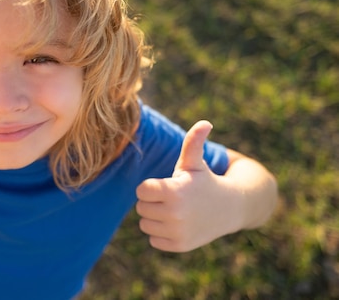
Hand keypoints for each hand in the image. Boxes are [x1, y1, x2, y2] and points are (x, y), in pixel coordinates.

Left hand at [135, 120, 239, 251]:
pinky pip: (153, 240)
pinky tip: (178, 225)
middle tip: (173, 198)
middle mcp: (175, 214)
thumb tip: (205, 123)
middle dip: (153, 201)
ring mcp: (177, 232)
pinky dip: (162, 234)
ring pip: (145, 224)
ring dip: (156, 218)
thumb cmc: (205, 180)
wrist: (229, 209)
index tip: (168, 185)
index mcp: (174, 191)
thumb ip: (193, 142)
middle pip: (141, 207)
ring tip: (176, 211)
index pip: (141, 190)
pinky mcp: (179, 246)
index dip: (152, 186)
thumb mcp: (195, 162)